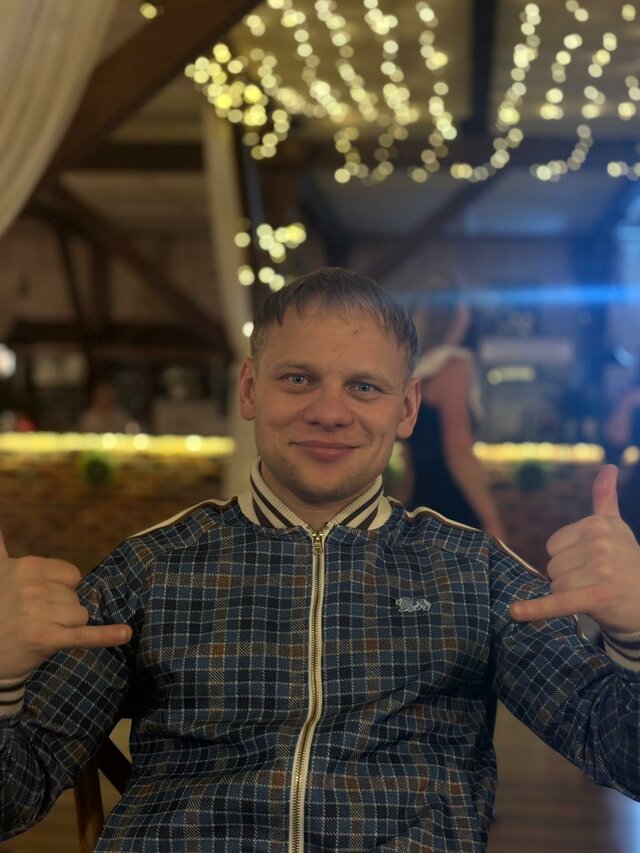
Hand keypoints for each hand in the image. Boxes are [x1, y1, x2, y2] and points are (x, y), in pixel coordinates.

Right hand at [0, 533, 131, 679]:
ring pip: (81, 616)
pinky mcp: (45, 638)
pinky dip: (105, 636)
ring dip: (66, 627)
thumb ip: (0, 548)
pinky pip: (83, 635)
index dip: (62, 590)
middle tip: (36, 619)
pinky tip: (124, 633)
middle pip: (76, 597)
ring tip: (40, 630)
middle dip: (63, 611)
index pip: (73, 575)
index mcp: (27, 566)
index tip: (42, 600)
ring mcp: (39, 612)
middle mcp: (33, 586)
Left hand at [510, 465, 639, 632]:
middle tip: (595, 580)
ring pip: (556, 585)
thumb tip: (609, 466)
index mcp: (597, 525)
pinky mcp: (597, 596)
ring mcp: (599, 570)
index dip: (567, 558)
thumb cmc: (627, 561)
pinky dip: (535, 610)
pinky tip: (515, 612)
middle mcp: (598, 544)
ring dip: (571, 594)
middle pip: (553, 566)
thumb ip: (605, 497)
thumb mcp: (616, 526)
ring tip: (596, 592)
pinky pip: (557, 602)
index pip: (552, 546)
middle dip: (569, 577)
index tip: (590, 563)